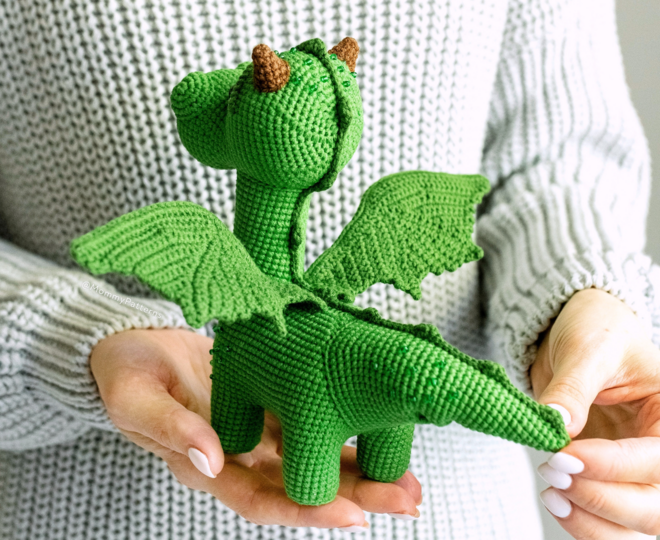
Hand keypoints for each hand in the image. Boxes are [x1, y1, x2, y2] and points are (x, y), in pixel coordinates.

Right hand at [90, 327, 421, 529]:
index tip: (353, 516)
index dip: (307, 509)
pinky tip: (380, 433)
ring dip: (362, 472)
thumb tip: (211, 456)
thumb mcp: (134, 400)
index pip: (262, 498)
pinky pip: (312, 421)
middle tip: (406, 501)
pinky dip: (346, 432)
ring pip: (317, 458)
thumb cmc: (125, 375)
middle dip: (355, 497)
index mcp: (208, 464)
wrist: (131, 345)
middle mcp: (241, 455)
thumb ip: (171, 429)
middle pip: (303, 486)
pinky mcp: (270, 401)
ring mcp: (258, 429)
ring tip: (410, 481)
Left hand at [530, 288, 659, 538]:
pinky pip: (607, 520)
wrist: (572, 334)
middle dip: (605, 500)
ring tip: (551, 493)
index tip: (566, 455)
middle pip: (657, 507)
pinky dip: (583, 522)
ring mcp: (638, 470)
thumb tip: (555, 424)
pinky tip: (555, 501)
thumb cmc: (595, 328)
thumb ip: (573, 386)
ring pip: (635, 525)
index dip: (613, 465)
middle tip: (554, 473)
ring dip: (593, 521)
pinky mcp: (610, 479)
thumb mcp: (589, 346)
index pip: (657, 457)